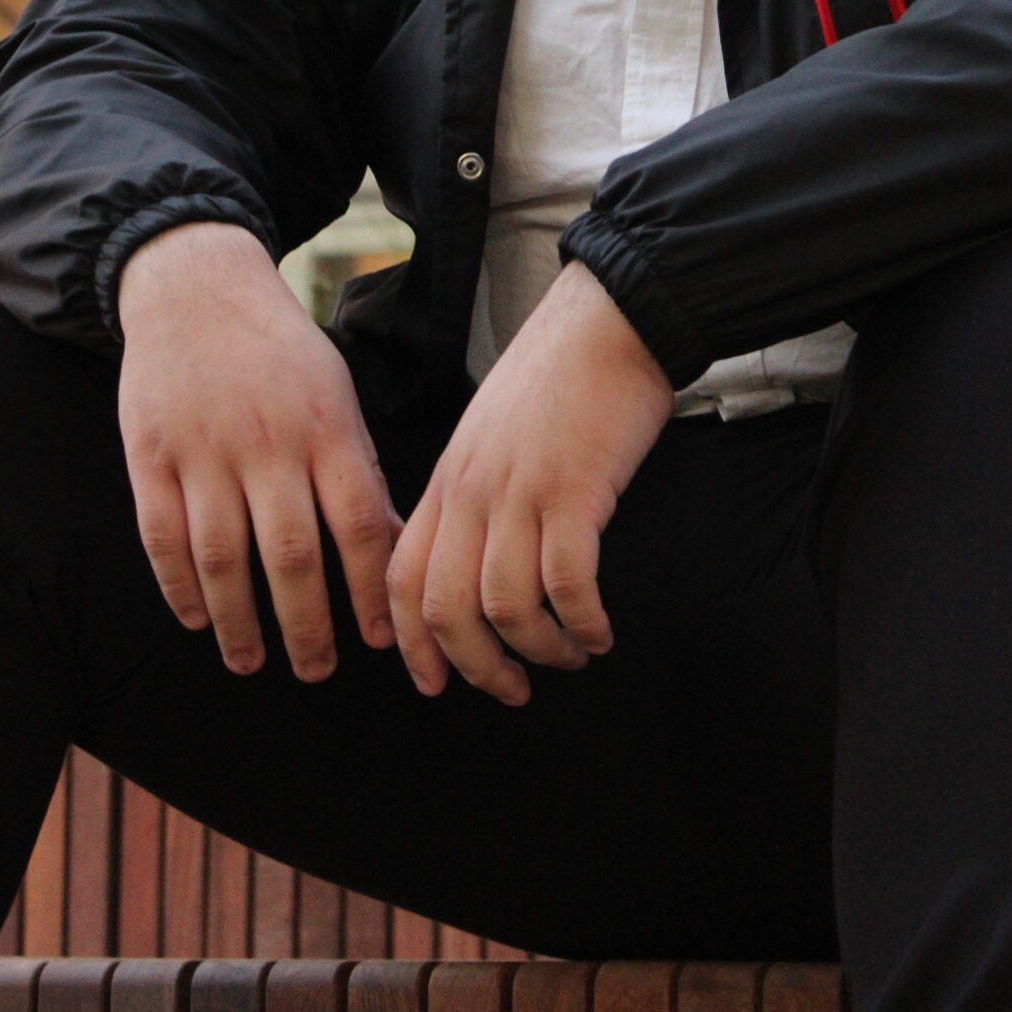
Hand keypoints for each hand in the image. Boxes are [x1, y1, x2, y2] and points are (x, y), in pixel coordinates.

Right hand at [117, 221, 398, 679]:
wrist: (197, 290)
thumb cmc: (280, 353)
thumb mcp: (336, 393)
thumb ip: (357, 470)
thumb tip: (392, 549)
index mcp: (325, 426)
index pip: (357, 524)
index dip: (369, 590)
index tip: (380, 640)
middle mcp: (266, 442)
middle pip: (291, 555)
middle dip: (307, 626)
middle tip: (316, 672)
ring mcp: (203, 450)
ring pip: (222, 558)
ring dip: (238, 622)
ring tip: (252, 662)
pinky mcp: (150, 455)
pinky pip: (163, 537)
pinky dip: (179, 586)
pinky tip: (195, 618)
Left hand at [387, 260, 673, 705]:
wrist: (608, 320)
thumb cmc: (558, 375)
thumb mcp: (490, 433)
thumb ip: (473, 490)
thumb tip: (475, 559)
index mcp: (448, 478)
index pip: (404, 578)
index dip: (414, 643)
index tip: (437, 683)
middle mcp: (473, 491)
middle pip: (447, 607)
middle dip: (476, 667)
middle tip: (513, 690)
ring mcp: (522, 490)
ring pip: (505, 605)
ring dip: (539, 649)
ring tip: (571, 655)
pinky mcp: (576, 490)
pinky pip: (568, 584)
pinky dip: (583, 622)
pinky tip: (600, 631)